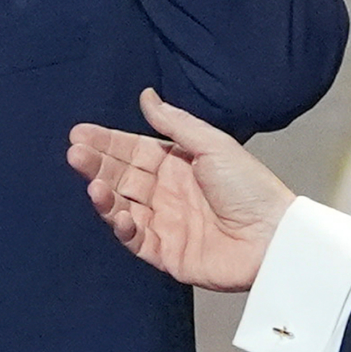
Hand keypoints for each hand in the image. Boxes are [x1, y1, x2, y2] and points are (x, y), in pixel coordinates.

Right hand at [67, 89, 294, 291]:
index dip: (106, 143)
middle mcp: (167, 193)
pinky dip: (123, 227)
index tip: (80, 134)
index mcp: (178, 165)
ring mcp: (165, 224)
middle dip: (96, 164)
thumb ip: (175, 124)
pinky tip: (118, 214)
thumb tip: (147, 96)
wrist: (275, 236)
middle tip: (75, 153)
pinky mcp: (167, 254)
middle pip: (122, 176)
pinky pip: (136, 240)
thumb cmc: (251, 188)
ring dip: (104, 195)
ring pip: (122, 207)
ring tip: (91, 184)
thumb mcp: (213, 145)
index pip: (133, 150)